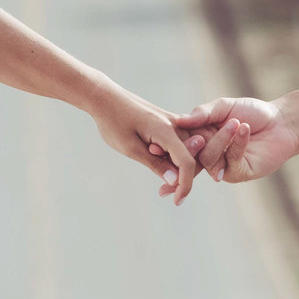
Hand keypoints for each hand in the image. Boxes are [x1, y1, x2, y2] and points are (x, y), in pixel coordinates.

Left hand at [86, 85, 199, 203]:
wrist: (105, 97)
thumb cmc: (113, 121)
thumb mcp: (130, 147)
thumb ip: (154, 163)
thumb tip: (175, 180)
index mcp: (167, 130)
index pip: (187, 162)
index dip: (185, 185)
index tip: (177, 201)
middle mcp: (175, 124)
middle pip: (194, 156)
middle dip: (185, 178)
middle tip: (165, 193)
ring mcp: (172, 121)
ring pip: (189, 149)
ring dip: (179, 168)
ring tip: (161, 183)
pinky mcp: (167, 121)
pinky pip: (180, 142)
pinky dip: (174, 157)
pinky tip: (160, 165)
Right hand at [171, 96, 298, 183]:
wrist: (280, 122)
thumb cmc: (251, 112)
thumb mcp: (224, 107)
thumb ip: (202, 113)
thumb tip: (179, 121)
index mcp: (201, 139)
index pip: (181, 143)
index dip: (173, 141)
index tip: (165, 138)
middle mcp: (209, 155)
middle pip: (192, 154)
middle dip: (198, 142)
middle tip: (209, 129)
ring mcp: (223, 166)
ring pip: (209, 160)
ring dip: (222, 140)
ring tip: (236, 123)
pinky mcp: (239, 173)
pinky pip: (230, 162)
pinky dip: (236, 144)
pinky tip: (244, 129)